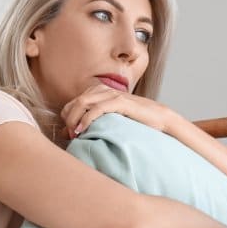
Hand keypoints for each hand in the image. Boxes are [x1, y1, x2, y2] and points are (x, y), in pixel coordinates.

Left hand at [59, 82, 179, 139]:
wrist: (159, 119)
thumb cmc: (135, 122)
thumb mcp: (109, 121)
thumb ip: (93, 123)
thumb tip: (70, 133)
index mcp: (99, 93)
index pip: (72, 103)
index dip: (67, 119)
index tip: (69, 135)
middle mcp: (103, 90)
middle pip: (74, 102)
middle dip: (68, 120)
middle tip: (70, 136)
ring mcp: (112, 94)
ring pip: (82, 103)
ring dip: (74, 120)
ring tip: (75, 134)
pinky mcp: (120, 101)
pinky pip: (97, 108)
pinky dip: (86, 119)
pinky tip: (82, 130)